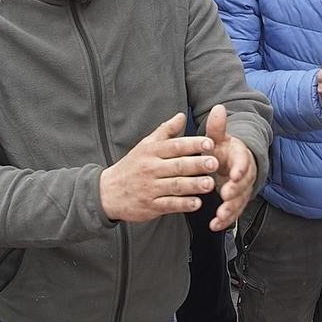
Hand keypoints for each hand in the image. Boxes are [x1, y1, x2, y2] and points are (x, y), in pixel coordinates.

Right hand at [98, 113, 219, 223]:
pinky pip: (169, 204)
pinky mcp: (150, 206)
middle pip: (177, 165)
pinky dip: (183, 204)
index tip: (209, 143)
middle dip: (197, 164)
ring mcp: (150, 188)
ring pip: (175, 186)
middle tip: (214, 163)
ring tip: (210, 184)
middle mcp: (151, 169)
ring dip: (193, 185)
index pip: (174, 146)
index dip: (193, 144)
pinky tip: (197, 203)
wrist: (107, 192)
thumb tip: (182, 116)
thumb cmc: (131, 166)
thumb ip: (165, 131)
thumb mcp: (145, 145)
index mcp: (151, 152)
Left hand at [204, 104, 257, 230]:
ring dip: (230, 209)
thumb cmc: (222, 149)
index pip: (243, 162)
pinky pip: (233, 212)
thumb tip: (218, 108)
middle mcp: (245, 174)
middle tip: (225, 196)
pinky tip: (214, 226)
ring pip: (239, 201)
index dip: (240, 169)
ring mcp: (241, 190)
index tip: (234, 174)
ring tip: (219, 216)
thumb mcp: (219, 137)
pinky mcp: (236, 202)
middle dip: (235, 191)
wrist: (231, 162)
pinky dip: (225, 220)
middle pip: (243, 184)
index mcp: (240, 157)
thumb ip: (217, 127)